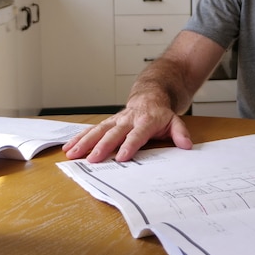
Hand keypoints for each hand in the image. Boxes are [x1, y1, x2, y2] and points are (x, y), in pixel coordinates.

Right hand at [62, 100, 191, 162]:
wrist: (151, 95)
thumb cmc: (161, 113)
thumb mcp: (175, 121)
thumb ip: (180, 133)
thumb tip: (187, 145)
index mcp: (146, 120)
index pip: (138, 134)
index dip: (130, 145)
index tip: (122, 157)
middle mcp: (129, 119)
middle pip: (115, 133)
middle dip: (103, 146)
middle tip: (93, 159)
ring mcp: (116, 120)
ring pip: (99, 130)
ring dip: (85, 142)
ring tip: (73, 154)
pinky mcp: (108, 122)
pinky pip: (92, 129)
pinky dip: (79, 138)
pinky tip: (68, 147)